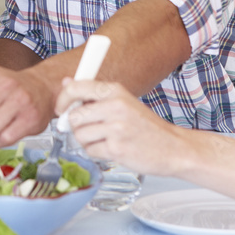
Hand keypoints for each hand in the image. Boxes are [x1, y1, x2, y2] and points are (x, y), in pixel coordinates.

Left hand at [56, 79, 183, 176]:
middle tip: (91, 129)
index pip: (75, 88)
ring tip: (106, 139)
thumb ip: (93, 93)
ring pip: (80, 136)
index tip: (61, 109)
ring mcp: (116, 128)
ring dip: (88, 141)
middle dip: (78, 126)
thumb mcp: (122, 101)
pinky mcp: (117, 149)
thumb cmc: (146, 126)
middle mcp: (115, 106)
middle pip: (74, 117)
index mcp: (115, 90)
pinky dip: (97, 153)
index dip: (62, 100)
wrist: (173, 147)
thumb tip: (66, 81)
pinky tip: (112, 149)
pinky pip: (90, 151)